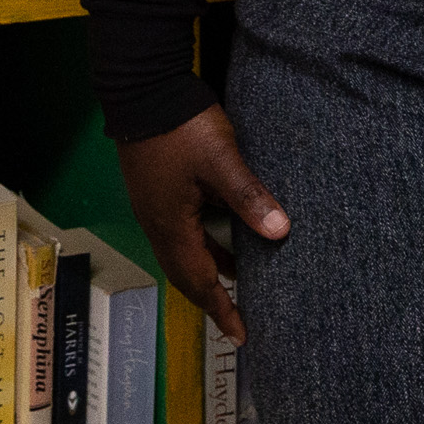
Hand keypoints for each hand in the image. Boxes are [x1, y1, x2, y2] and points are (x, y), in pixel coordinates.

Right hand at [114, 104, 290, 342]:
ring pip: (180, 253)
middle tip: (238, 319)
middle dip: (211, 299)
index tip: (241, 335)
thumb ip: (249, 196)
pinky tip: (220, 237)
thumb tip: (281, 232)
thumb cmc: (181, 125)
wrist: (142, 88)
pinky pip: (177, 233)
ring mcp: (152, 206)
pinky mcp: (154, 190)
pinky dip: (199, 247)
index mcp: (171, 224)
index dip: (221, 309)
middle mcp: (156, 222)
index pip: (198, 280)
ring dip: (206, 271)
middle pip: (183, 274)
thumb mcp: (221, 160)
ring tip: (237, 282)